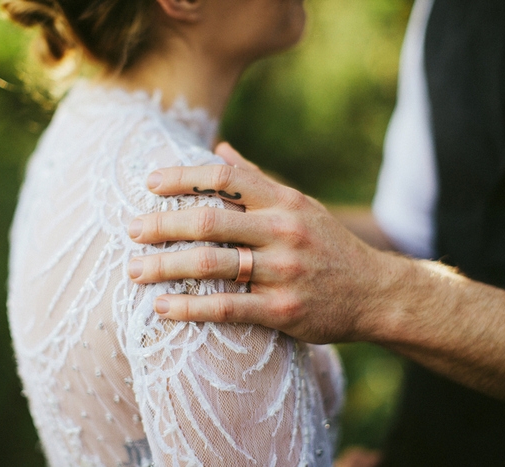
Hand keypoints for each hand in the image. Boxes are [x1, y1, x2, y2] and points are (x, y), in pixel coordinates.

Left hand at [128, 143, 407, 343]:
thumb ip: (256, 179)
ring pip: (211, 265)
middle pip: (209, 221)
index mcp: (284, 200)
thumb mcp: (298, 204)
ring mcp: (283, 271)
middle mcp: (283, 231)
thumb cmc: (327, 244)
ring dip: (164, 268)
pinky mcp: (283, 310)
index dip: (183, 176)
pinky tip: (162, 308)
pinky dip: (190, 308)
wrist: (374, 292)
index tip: (149, 182)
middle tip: (130, 231)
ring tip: (134, 271)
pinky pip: (227, 308)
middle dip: (162, 225)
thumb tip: (219, 149)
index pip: (224, 177)